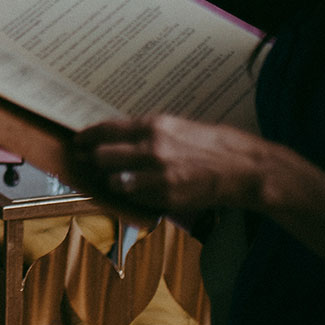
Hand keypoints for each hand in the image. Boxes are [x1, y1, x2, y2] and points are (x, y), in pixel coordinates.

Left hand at [67, 113, 264, 217]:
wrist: (246, 169)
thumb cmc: (217, 145)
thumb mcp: (180, 126)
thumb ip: (151, 131)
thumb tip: (123, 136)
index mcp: (155, 126)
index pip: (107, 129)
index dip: (88, 136)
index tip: (78, 140)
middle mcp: (152, 149)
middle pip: (103, 156)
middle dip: (94, 160)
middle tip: (88, 161)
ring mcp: (158, 176)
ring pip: (115, 181)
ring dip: (113, 182)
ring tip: (116, 180)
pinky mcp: (167, 197)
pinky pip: (137, 199)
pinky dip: (134, 196)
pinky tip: (139, 192)